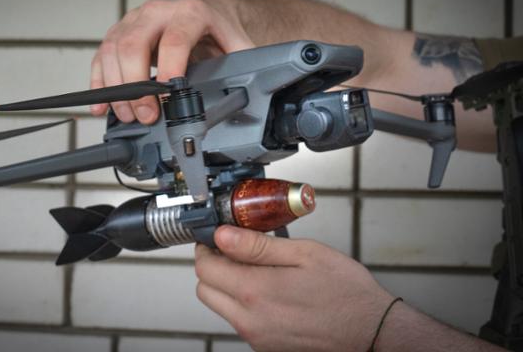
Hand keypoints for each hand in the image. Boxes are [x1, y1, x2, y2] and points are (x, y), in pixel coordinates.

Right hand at [90, 0, 253, 123]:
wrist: (210, 13)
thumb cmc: (220, 30)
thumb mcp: (238, 45)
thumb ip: (243, 66)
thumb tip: (253, 92)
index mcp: (189, 13)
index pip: (173, 39)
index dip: (169, 68)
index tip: (168, 95)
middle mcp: (157, 12)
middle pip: (133, 44)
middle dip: (136, 85)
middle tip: (147, 114)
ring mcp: (135, 21)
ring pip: (112, 50)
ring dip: (116, 88)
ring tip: (129, 116)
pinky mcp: (120, 33)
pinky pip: (102, 56)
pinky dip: (99, 83)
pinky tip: (102, 105)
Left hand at [195, 225, 392, 351]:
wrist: (371, 330)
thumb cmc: (345, 291)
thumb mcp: (304, 254)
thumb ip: (257, 245)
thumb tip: (222, 235)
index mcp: (256, 292)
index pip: (205, 268)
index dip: (207, 247)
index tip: (218, 237)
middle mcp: (250, 319)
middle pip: (206, 289)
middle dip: (213, 266)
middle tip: (236, 250)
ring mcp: (257, 336)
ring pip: (220, 306)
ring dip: (227, 285)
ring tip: (257, 268)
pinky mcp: (265, 345)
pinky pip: (239, 320)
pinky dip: (243, 302)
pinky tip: (269, 289)